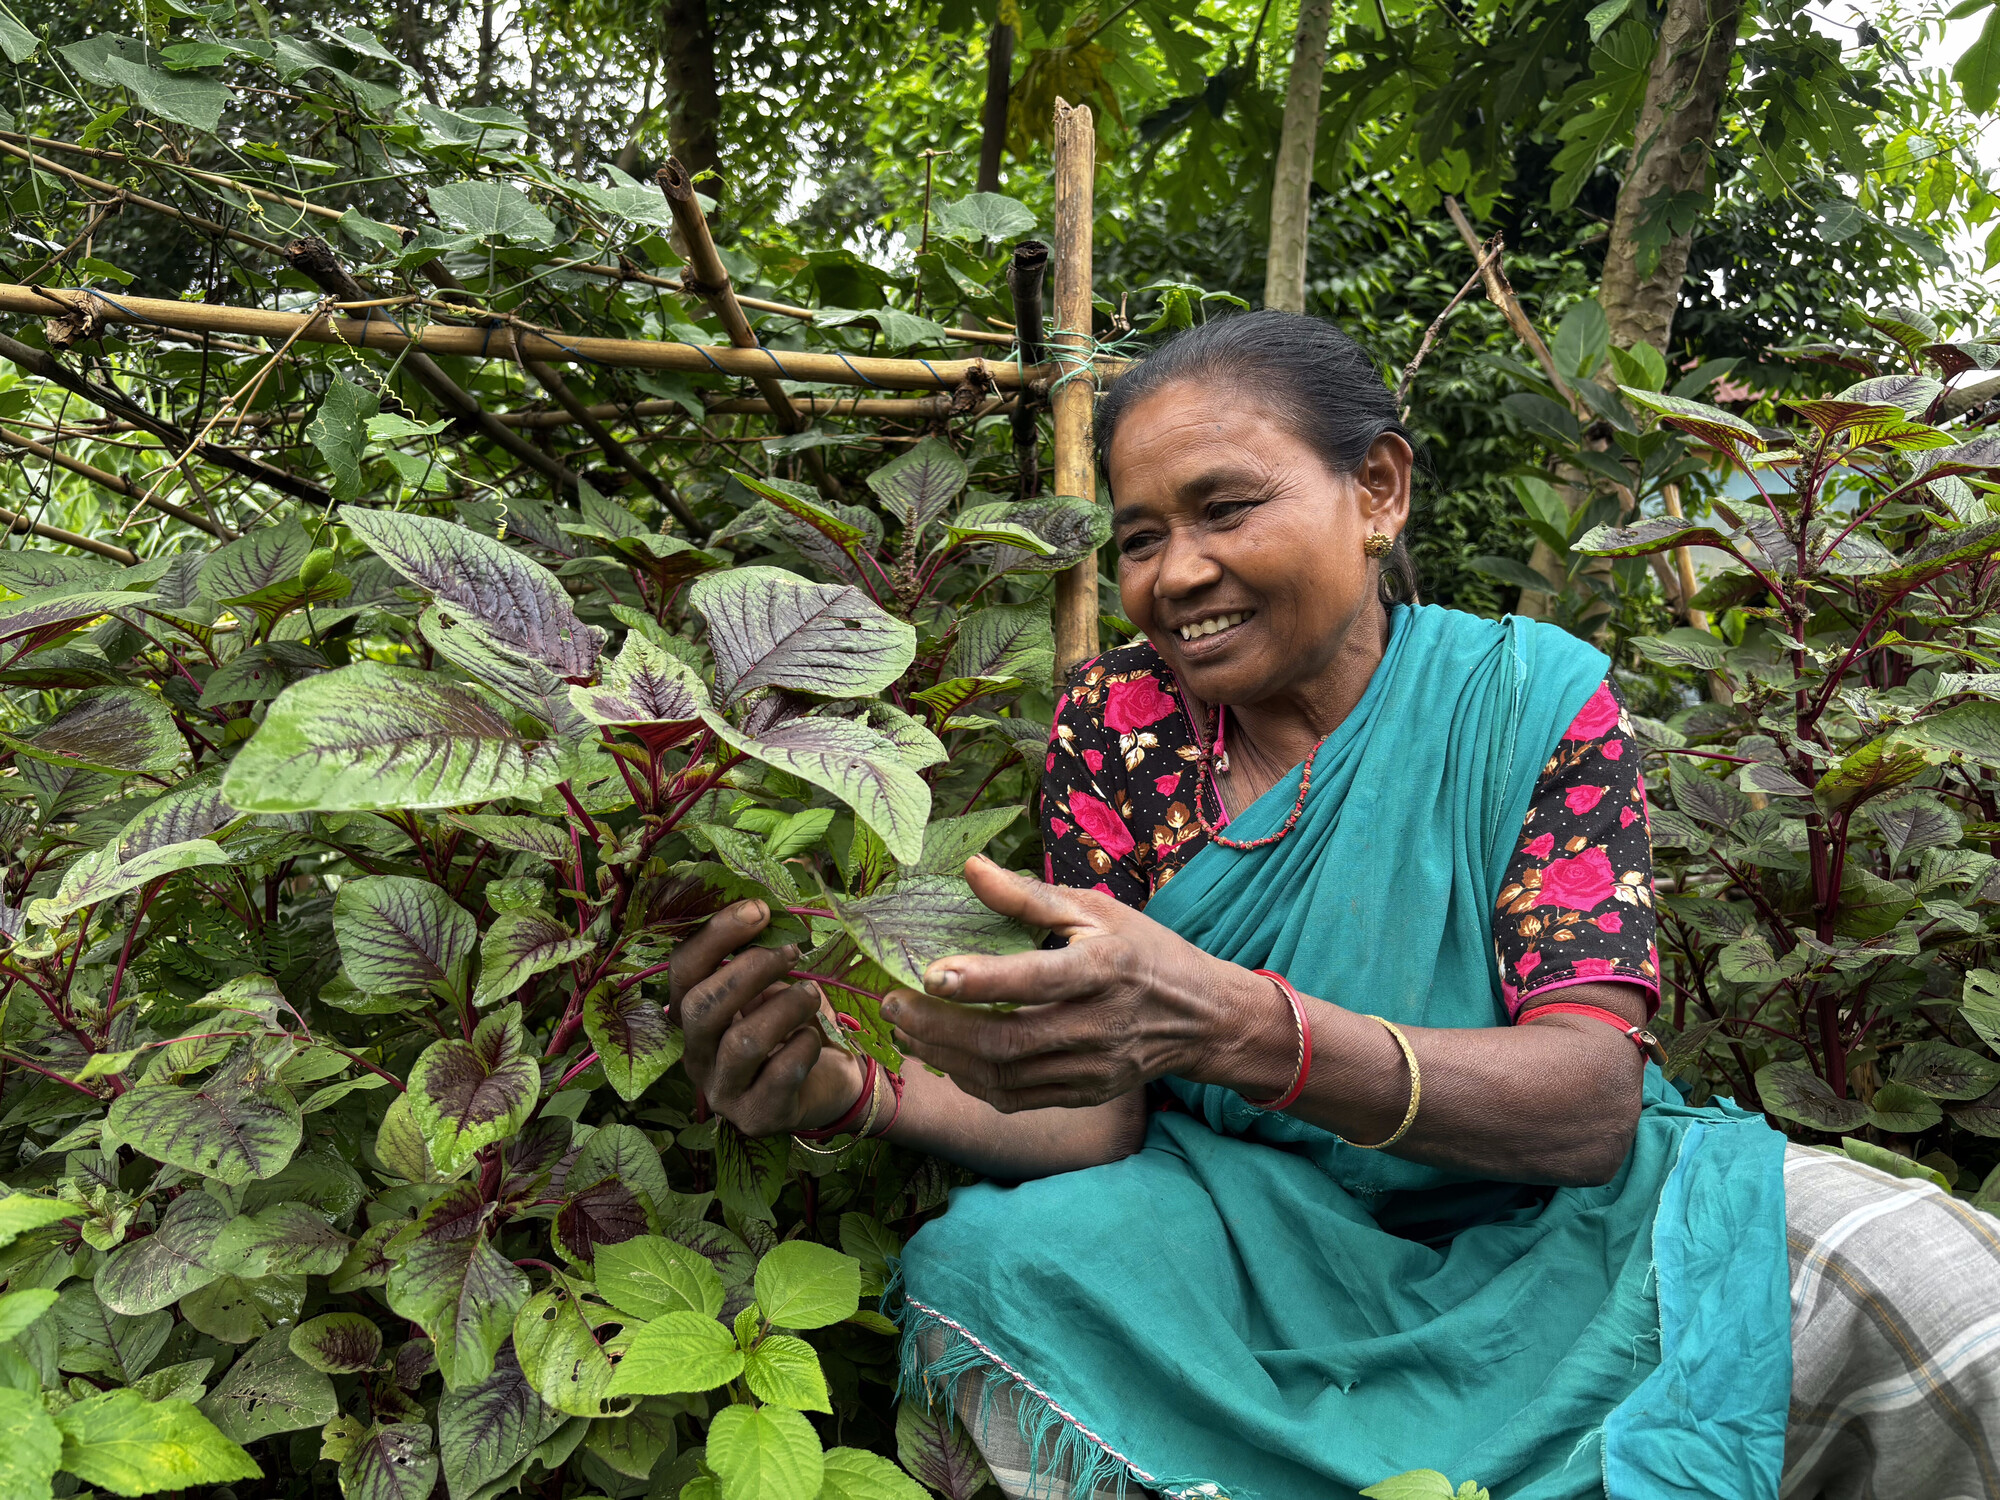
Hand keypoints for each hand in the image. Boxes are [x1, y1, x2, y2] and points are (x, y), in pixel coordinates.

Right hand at [670, 900, 867, 1137]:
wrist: (831, 1083)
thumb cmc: (792, 1025)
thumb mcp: (770, 987)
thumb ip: (757, 957)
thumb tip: (761, 910)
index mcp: (690, 1016)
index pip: (682, 970)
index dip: (716, 936)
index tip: (760, 910)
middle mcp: (696, 1056)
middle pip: (701, 1008)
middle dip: (750, 970)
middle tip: (792, 952)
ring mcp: (723, 1092)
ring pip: (741, 1043)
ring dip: (783, 1007)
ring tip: (811, 994)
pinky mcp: (757, 1117)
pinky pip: (780, 1075)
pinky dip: (803, 1046)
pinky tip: (814, 1038)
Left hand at [880, 856, 1278, 1111]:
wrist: (1201, 1018)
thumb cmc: (1143, 952)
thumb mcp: (1096, 910)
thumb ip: (1029, 897)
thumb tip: (970, 868)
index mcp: (1105, 970)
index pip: (1036, 980)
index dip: (981, 980)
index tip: (929, 973)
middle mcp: (1099, 1025)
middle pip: (1008, 1040)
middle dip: (940, 1027)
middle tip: (892, 1005)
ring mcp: (1092, 1068)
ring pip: (1004, 1077)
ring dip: (945, 1056)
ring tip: (906, 1030)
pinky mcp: (1084, 1094)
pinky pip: (1015, 1097)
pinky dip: (971, 1080)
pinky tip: (945, 1056)